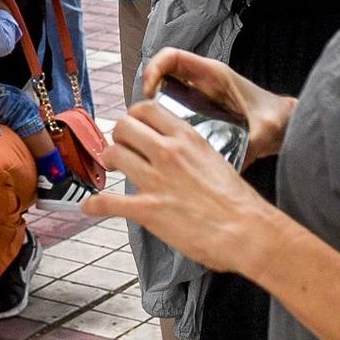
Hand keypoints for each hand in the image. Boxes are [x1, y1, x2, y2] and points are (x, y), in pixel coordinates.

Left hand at [79, 99, 283, 273]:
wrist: (249, 231)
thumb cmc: (238, 200)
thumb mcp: (215, 159)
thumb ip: (191, 151)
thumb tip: (178, 152)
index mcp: (186, 137)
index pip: (145, 108)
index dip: (134, 117)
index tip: (135, 127)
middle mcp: (167, 152)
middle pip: (123, 126)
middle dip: (119, 136)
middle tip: (123, 149)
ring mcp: (156, 180)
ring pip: (113, 155)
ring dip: (109, 162)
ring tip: (113, 169)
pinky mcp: (148, 209)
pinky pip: (109, 201)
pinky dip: (96, 204)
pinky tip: (90, 206)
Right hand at [138, 49, 294, 166]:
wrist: (284, 122)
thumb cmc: (274, 118)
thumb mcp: (261, 132)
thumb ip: (247, 147)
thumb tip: (228, 168)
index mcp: (214, 75)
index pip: (173, 57)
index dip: (154, 69)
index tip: (149, 91)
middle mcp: (202, 80)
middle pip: (162, 73)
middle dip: (147, 91)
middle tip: (142, 116)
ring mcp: (199, 93)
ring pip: (164, 90)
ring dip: (152, 106)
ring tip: (149, 128)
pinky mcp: (199, 107)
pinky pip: (173, 105)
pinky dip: (163, 116)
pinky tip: (164, 136)